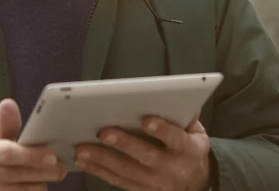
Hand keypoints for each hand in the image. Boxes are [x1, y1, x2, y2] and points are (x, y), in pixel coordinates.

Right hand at [0, 98, 65, 189]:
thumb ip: (7, 124)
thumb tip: (8, 104)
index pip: (9, 153)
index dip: (32, 155)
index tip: (52, 156)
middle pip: (23, 174)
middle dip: (46, 172)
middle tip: (59, 168)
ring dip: (40, 185)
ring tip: (43, 177)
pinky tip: (33, 187)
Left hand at [74, 111, 210, 190]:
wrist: (196, 185)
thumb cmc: (189, 151)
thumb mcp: (196, 133)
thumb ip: (187, 116)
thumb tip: (182, 96)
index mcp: (188, 150)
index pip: (175, 139)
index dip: (162, 130)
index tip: (147, 120)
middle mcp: (173, 169)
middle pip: (146, 156)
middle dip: (123, 144)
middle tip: (103, 132)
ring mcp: (156, 183)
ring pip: (127, 171)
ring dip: (102, 159)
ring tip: (82, 149)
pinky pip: (118, 181)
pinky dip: (99, 171)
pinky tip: (84, 161)